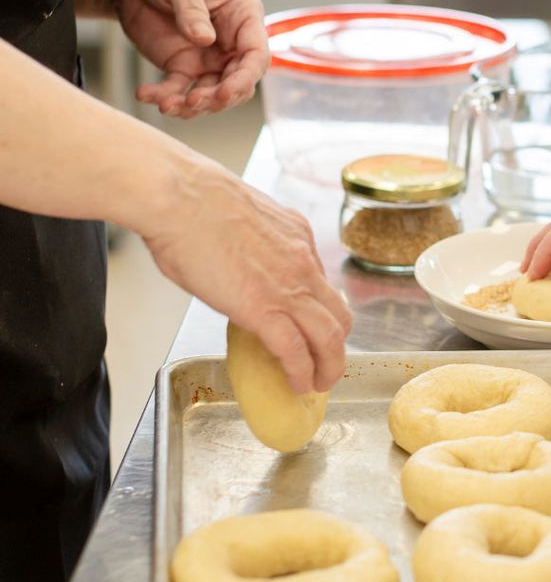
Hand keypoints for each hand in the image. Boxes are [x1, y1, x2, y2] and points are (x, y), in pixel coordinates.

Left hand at [115, 0, 267, 117]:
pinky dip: (166, 97)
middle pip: (239, 82)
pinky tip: (146, 94)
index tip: (224, 92)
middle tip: (192, 101)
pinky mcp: (184, 67)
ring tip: (166, 105)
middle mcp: (232, 42)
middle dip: (218, 98)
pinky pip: (180, 90)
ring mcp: (209, 58)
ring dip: (193, 105)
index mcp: (243, 16)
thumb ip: (191, 7)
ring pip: (213, 94)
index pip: (257, 55)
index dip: (245, 78)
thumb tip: (205, 39)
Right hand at [141, 156, 349, 393]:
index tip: (313, 327)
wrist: (179, 196)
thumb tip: (239, 262)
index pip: (322, 281)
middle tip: (328, 363)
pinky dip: (302, 372)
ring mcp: (289, 285)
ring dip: (329, 366)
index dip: (321, 310)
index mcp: (298, 235)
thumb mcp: (244, 218)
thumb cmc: (192, 200)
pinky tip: (299, 385)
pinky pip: (295, 350)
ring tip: (320, 383)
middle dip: (337, 345)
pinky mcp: (265, 309)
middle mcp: (303, 261)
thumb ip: (255, 244)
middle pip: (339, 314)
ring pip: (329, 337)